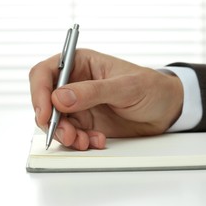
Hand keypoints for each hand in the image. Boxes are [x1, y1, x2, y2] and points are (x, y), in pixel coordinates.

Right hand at [29, 49, 182, 149]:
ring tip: (84, 141)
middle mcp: (75, 83)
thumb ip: (92, 91)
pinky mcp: (87, 123)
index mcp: (81, 63)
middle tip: (68, 134)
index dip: (39, 92)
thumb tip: (59, 97)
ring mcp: (80, 105)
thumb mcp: (125, 87)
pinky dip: (80, 141)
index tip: (45, 113)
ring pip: (57, 122)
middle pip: (46, 101)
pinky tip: (97, 140)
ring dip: (66, 135)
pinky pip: (72, 134)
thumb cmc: (151, 88)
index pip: (45, 73)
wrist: (167, 110)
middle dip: (52, 121)